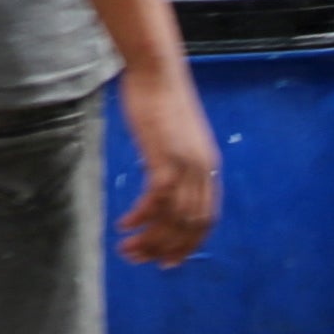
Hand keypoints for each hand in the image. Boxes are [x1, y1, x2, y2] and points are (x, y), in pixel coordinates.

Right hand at [117, 63, 221, 265]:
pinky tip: (124, 224)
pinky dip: (141, 217)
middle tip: (143, 261)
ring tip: (128, 250)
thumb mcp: (175, 137)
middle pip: (191, 224)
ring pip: (173, 217)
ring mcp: (185, 165)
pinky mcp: (164, 158)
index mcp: (209, 169)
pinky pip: (156, 199)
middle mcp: (202, 172)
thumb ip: (176, 160)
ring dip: (151, 239)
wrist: (158, 72)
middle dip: (167, 248)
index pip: (205, 219)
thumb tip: (164, 179)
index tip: (169, 261)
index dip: (189, 244)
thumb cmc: (161, 99)